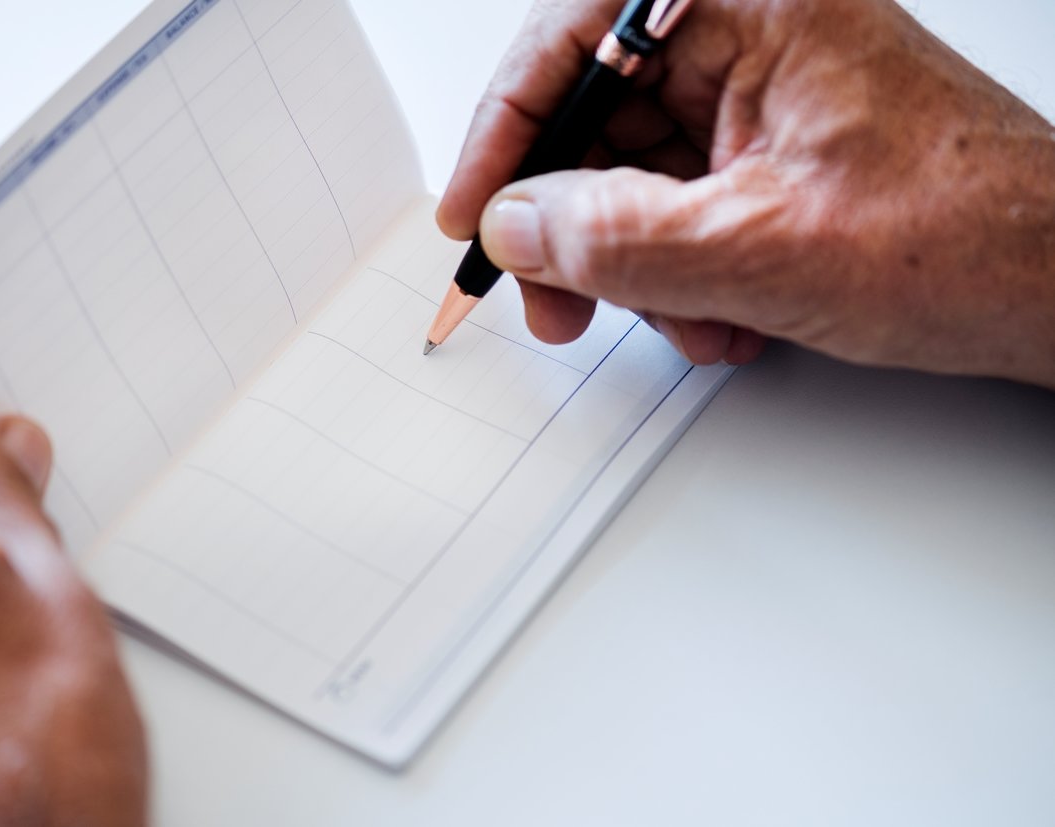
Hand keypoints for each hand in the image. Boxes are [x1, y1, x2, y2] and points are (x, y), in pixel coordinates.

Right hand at [438, 0, 1054, 387]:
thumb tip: (515, 224)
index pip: (573, 38)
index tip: (473, 208)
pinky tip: (717, 318)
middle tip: (554, 297)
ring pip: (632, 175)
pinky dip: (676, 273)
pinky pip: (679, 205)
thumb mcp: (755, 248)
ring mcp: (760, 94)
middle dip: (570, 224)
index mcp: (749, 2)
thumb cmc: (967, 235)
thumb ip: (611, 237)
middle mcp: (751, 32)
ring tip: (678, 322)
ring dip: (633, 267)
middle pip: (596, 117)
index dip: (507, 130)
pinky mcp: (769, 150)